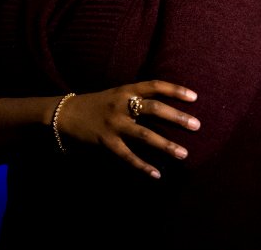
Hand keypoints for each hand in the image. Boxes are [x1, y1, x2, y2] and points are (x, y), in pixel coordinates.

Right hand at [57, 81, 199, 178]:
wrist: (64, 113)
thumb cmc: (95, 105)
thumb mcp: (115, 95)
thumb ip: (136, 99)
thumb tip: (165, 107)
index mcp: (124, 90)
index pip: (153, 86)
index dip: (174, 90)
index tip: (194, 97)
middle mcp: (120, 105)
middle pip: (153, 108)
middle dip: (176, 116)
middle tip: (196, 125)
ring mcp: (113, 123)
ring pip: (144, 135)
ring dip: (165, 145)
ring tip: (183, 154)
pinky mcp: (105, 141)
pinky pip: (127, 155)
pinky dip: (142, 166)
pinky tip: (157, 174)